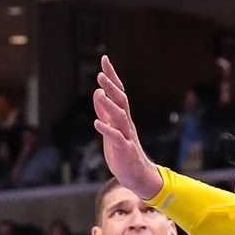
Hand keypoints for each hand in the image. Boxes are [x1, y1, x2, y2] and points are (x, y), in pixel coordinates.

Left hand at [92, 55, 163, 200]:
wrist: (137, 175)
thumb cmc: (122, 151)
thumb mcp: (111, 128)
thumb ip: (105, 112)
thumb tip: (98, 92)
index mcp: (122, 117)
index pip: (118, 92)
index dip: (112, 76)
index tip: (104, 59)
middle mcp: (126, 123)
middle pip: (121, 101)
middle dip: (112, 87)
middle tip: (101, 74)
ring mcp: (126, 136)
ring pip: (120, 117)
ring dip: (109, 105)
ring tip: (99, 93)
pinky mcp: (124, 150)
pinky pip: (116, 138)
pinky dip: (107, 130)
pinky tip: (97, 123)